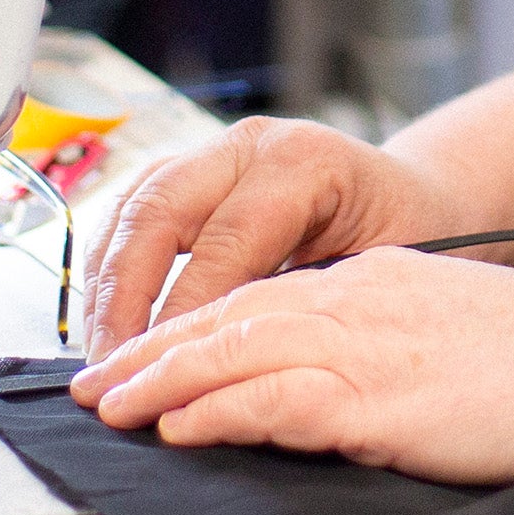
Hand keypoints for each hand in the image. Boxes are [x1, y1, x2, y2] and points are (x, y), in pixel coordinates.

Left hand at [66, 248, 513, 486]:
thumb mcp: (455, 330)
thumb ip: (391, 344)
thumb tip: (337, 388)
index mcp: (381, 281)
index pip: (262, 298)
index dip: (193, 327)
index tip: (146, 356)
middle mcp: (364, 301)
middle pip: (231, 317)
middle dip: (153, 352)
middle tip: (95, 384)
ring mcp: (372, 347)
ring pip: (237, 354)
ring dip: (164, 384)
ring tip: (112, 410)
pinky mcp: (384, 401)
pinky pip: (279, 402)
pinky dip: (221, 414)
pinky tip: (181, 428)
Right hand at [73, 117, 469, 357]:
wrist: (415, 201)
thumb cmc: (411, 239)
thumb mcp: (380, 273)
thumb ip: (311, 306)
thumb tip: (240, 365)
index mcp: (305, 163)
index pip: (228, 238)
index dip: (187, 308)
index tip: (162, 369)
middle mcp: (253, 145)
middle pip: (161, 210)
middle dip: (124, 293)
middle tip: (112, 365)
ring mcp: (218, 151)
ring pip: (135, 206)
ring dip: (105, 282)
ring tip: (98, 351)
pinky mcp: (194, 169)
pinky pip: (134, 210)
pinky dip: (110, 266)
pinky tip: (105, 319)